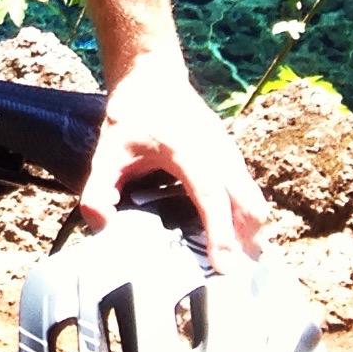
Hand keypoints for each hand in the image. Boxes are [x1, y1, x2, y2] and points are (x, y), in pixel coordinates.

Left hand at [81, 56, 270, 257]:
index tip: (224, 267)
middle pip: (249, 204)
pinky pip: (248, 192)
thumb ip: (98, 188)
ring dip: (249, 232)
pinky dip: (246, 218)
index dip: (220, 233)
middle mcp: (219, 152)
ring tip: (231, 265)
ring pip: (253, 200)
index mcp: (189, 151)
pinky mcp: (233, 156)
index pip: (211, 196)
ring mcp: (230, 153)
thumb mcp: (107, 150)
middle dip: (246, 242)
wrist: (151, 74)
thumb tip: (101, 225)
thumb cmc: (131, 115)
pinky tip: (228, 239)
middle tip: (233, 278)